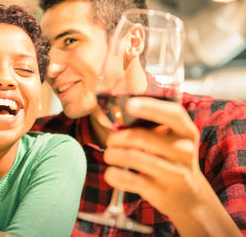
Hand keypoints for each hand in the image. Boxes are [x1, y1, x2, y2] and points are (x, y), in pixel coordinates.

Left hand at [103, 97, 240, 235]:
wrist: (189, 196)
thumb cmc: (172, 158)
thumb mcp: (172, 139)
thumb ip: (151, 126)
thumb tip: (116, 114)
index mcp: (186, 132)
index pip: (173, 114)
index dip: (151, 107)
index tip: (129, 104)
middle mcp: (184, 151)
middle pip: (143, 138)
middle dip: (118, 137)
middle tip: (110, 139)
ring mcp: (174, 173)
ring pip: (134, 158)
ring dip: (114, 154)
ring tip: (109, 154)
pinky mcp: (161, 191)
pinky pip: (130, 180)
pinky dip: (114, 174)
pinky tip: (111, 172)